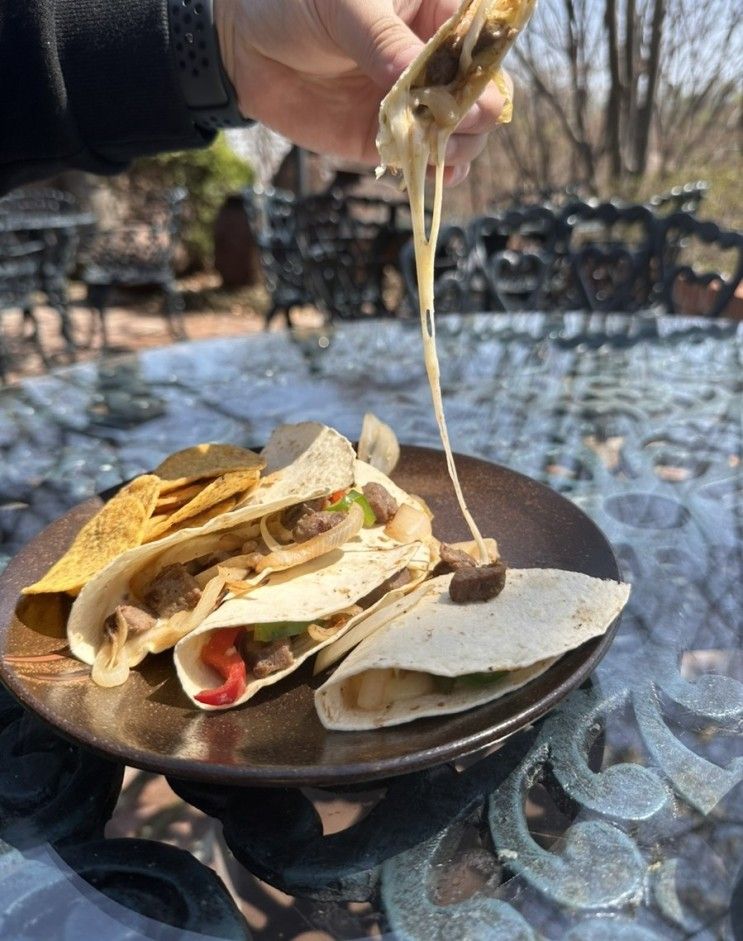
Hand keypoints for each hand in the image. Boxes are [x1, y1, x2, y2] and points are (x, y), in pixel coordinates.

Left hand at [215, 0, 510, 184]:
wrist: (245, 46)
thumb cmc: (296, 2)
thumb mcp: (348, 8)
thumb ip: (390, 46)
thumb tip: (433, 89)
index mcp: (436, 11)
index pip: (486, 42)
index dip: (487, 68)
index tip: (471, 90)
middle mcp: (434, 60)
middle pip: (484, 93)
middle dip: (476, 114)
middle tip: (449, 123)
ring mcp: (415, 102)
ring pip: (463, 133)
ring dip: (459, 147)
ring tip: (435, 149)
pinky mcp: (389, 139)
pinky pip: (424, 161)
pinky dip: (432, 172)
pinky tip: (430, 174)